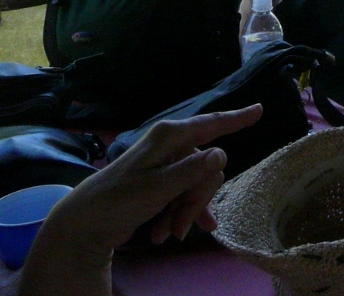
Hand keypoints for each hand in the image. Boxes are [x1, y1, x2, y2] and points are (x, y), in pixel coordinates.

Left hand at [28, 106, 262, 267]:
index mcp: (171, 137)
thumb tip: (222, 153)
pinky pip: (183, 195)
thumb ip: (194, 171)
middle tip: (183, 224)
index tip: (260, 110)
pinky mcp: (159, 184)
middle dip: (199, 197)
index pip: (212, 123)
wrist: (83, 226)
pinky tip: (166, 233)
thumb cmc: (119, 201)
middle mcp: (170, 146)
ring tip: (170, 233)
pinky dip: (177, 215)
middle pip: (208, 166)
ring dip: (186, 211)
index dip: (237, 118)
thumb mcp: (159, 188)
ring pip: (196, 184)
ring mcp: (164, 165)